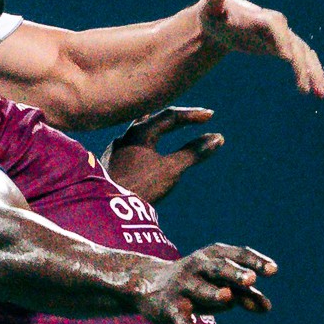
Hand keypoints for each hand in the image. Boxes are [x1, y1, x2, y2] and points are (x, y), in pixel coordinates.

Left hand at [105, 106, 223, 202]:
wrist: (106, 208)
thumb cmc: (141, 185)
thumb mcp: (171, 169)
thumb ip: (193, 152)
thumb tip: (217, 138)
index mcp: (141, 132)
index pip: (170, 116)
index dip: (192, 115)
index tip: (210, 116)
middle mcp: (125, 136)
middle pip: (152, 118)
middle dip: (173, 117)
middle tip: (191, 117)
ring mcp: (116, 149)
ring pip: (138, 131)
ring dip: (155, 128)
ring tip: (165, 128)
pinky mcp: (110, 164)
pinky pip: (131, 146)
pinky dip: (145, 144)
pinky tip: (143, 152)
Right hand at [133, 243, 275, 323]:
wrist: (150, 288)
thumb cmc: (197, 286)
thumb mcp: (221, 288)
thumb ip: (245, 296)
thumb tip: (267, 307)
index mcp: (214, 257)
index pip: (238, 255)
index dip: (256, 262)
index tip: (273, 271)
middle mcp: (198, 266)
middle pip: (219, 268)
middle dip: (235, 273)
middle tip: (251, 279)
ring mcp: (183, 285)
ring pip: (200, 289)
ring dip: (212, 292)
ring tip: (226, 297)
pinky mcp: (170, 306)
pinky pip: (179, 316)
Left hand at [194, 0, 323, 97]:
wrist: (223, 19)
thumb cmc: (214, 15)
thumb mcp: (210, 8)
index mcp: (259, 17)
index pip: (275, 26)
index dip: (282, 40)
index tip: (287, 59)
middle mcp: (276, 26)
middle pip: (294, 44)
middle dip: (301, 65)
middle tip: (304, 88)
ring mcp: (282, 37)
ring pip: (304, 54)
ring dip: (314, 72)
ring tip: (320, 94)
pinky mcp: (284, 47)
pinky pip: (302, 60)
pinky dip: (312, 74)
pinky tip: (318, 93)